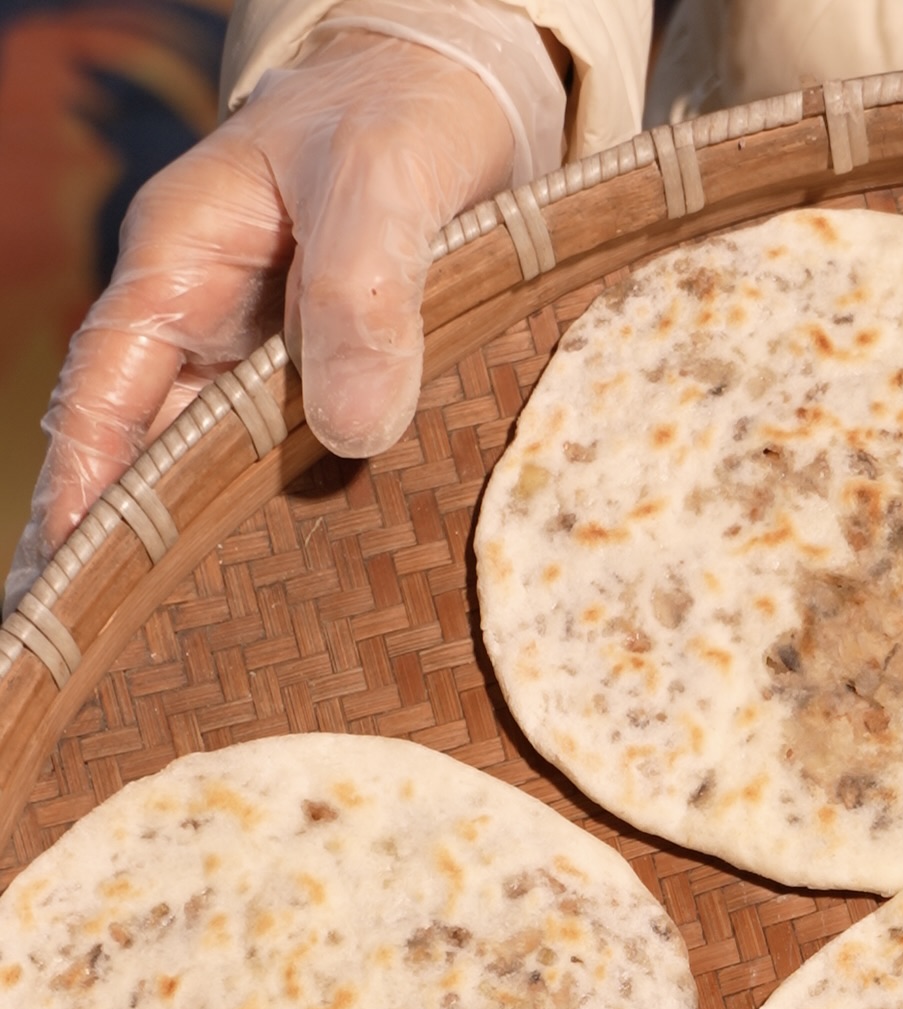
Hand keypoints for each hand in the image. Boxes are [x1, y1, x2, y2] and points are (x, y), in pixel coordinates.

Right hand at [8, 2, 562, 610]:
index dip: (90, 488)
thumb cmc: (405, 115)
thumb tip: (349, 429)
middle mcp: (213, 322)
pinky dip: (287, 524)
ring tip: (189, 661)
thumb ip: (363, 291)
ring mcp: (270, 356)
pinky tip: (299, 599)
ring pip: (220, 465)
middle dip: (125, 549)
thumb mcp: (383, 184)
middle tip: (108, 659)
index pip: (109, 394)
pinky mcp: (335, 380)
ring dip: (206, 551)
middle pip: (148, 448)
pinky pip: (295, 460)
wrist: (464, 90)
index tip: (76, 582)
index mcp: (185, 266)